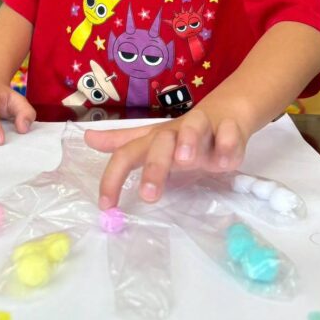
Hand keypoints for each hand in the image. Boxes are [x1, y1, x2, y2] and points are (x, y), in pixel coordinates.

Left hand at [84, 107, 247, 208]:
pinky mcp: (231, 130)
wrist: (225, 114)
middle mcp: (177, 132)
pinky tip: (225, 162)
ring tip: (186, 160)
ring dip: (189, 141)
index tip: (105, 206)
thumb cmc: (184, 135)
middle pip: (161, 142)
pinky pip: (230, 133)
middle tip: (149, 195)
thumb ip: (123, 143)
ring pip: (195, 126)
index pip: (127, 153)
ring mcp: (205, 129)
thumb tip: (88, 138)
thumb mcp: (152, 141)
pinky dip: (228, 144)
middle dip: (155, 166)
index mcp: (155, 138)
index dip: (113, 177)